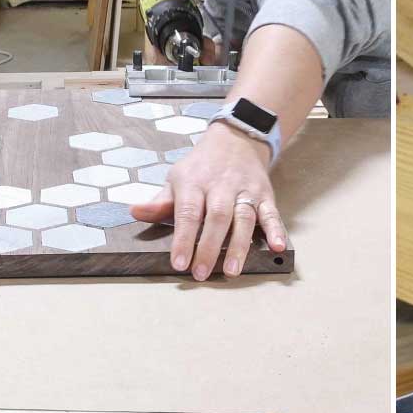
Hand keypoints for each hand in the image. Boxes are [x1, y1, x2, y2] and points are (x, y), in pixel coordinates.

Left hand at [130, 122, 287, 279]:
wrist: (237, 139)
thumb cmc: (202, 166)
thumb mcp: (177, 177)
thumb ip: (160, 201)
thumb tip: (135, 212)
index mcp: (195, 182)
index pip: (188, 212)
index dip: (184, 239)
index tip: (180, 263)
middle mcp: (221, 186)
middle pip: (218, 217)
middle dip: (210, 247)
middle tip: (202, 273)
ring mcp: (245, 190)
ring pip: (244, 218)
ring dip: (239, 245)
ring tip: (232, 270)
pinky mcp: (265, 194)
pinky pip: (271, 213)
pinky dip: (276, 230)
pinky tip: (277, 246)